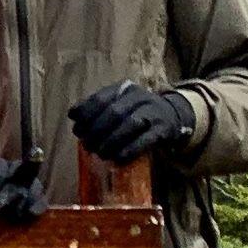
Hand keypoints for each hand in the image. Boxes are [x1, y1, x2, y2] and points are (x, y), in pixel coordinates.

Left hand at [70, 82, 201, 168]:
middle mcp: (140, 97)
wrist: (174, 117)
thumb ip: (99, 109)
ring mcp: (153, 112)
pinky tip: (118, 158)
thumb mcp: (120, 104)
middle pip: (114, 112)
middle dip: (96, 130)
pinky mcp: (164, 129)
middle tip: (87, 145)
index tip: (76, 129)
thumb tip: (73, 115)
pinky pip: (146, 139)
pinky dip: (130, 149)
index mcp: (124, 89)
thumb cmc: (138, 113)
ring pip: (130, 124)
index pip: (101, 98)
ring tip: (100, 153)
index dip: (86, 113)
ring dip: (111, 141)